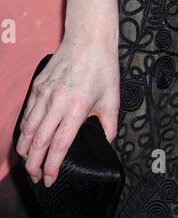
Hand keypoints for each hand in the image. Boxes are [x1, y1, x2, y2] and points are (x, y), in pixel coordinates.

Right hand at [16, 39, 119, 186]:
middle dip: (34, 165)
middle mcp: (56, 102)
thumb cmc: (102, 67)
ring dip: (25, 151)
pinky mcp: (37, 87)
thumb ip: (109, 126)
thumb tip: (106, 144)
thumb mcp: (112, 98)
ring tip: (29, 164)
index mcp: (77, 108)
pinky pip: (26, 115)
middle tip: (36, 178)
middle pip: (38, 142)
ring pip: (27, 130)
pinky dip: (24, 131)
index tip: (50, 180)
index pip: (59, 146)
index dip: (52, 166)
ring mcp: (44, 94)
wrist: (88, 38)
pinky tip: (28, 140)